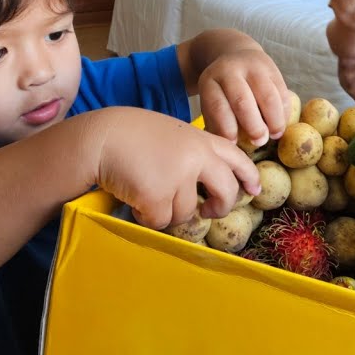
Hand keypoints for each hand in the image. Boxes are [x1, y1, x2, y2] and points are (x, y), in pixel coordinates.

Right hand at [97, 108, 260, 229]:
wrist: (100, 137)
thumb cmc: (130, 134)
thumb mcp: (171, 133)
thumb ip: (192, 152)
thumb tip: (206, 187)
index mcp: (201, 139)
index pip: (237, 157)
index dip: (248, 176)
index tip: (253, 190)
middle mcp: (196, 157)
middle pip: (226, 192)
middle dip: (220, 207)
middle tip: (208, 211)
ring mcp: (178, 176)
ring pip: (186, 212)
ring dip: (167, 209)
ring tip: (146, 189)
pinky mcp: (158, 195)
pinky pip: (160, 220)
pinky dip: (147, 215)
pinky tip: (134, 196)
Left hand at [198, 47, 289, 147]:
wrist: (235, 55)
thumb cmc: (222, 91)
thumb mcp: (211, 100)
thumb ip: (217, 123)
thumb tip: (230, 150)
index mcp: (210, 81)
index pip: (218, 106)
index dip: (227, 128)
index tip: (234, 145)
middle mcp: (230, 70)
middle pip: (242, 101)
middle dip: (253, 126)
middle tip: (259, 142)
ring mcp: (253, 67)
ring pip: (267, 96)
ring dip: (274, 120)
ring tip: (275, 135)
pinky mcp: (273, 68)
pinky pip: (282, 92)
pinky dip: (284, 112)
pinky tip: (281, 124)